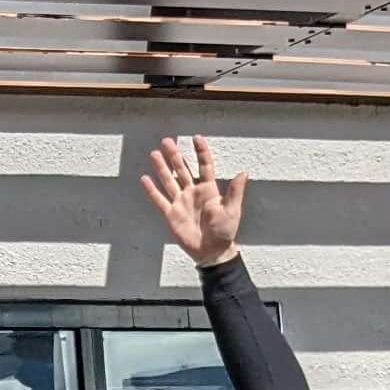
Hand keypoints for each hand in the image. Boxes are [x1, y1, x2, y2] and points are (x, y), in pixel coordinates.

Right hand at [139, 134, 247, 266]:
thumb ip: (235, 192)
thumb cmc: (225, 231)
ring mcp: (181, 202)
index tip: (196, 138)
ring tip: (154, 154)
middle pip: (182, 169)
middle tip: (167, 141)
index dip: (201, 152)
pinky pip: (159, 200)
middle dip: (175, 155)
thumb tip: (244, 172)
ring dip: (162, 168)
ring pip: (169, 181)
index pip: (204, 166)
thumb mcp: (232, 210)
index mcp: (209, 190)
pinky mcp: (171, 214)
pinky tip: (145, 179)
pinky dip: (151, 190)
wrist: (212, 251)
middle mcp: (193, 193)